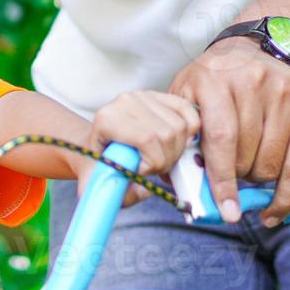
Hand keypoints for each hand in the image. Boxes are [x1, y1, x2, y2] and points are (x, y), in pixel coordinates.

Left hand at [84, 90, 200, 206]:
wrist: (100, 143)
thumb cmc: (99, 163)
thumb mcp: (100, 183)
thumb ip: (120, 194)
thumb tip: (144, 189)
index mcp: (106, 119)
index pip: (147, 140)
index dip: (153, 162)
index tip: (142, 172)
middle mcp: (125, 102)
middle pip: (167, 134)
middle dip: (167, 159)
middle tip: (155, 168)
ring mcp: (143, 95)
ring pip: (179, 125)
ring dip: (177, 149)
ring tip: (162, 156)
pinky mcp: (158, 95)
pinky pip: (187, 110)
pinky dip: (190, 129)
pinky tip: (177, 142)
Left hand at [168, 36, 289, 227]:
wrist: (258, 48)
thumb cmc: (214, 80)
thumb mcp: (187, 95)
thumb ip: (180, 135)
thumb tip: (180, 185)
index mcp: (215, 79)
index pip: (221, 140)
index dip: (222, 180)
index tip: (225, 210)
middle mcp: (253, 82)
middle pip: (247, 156)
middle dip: (235, 176)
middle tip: (228, 172)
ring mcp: (285, 93)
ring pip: (272, 164)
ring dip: (256, 178)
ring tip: (246, 166)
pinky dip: (286, 194)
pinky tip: (272, 209)